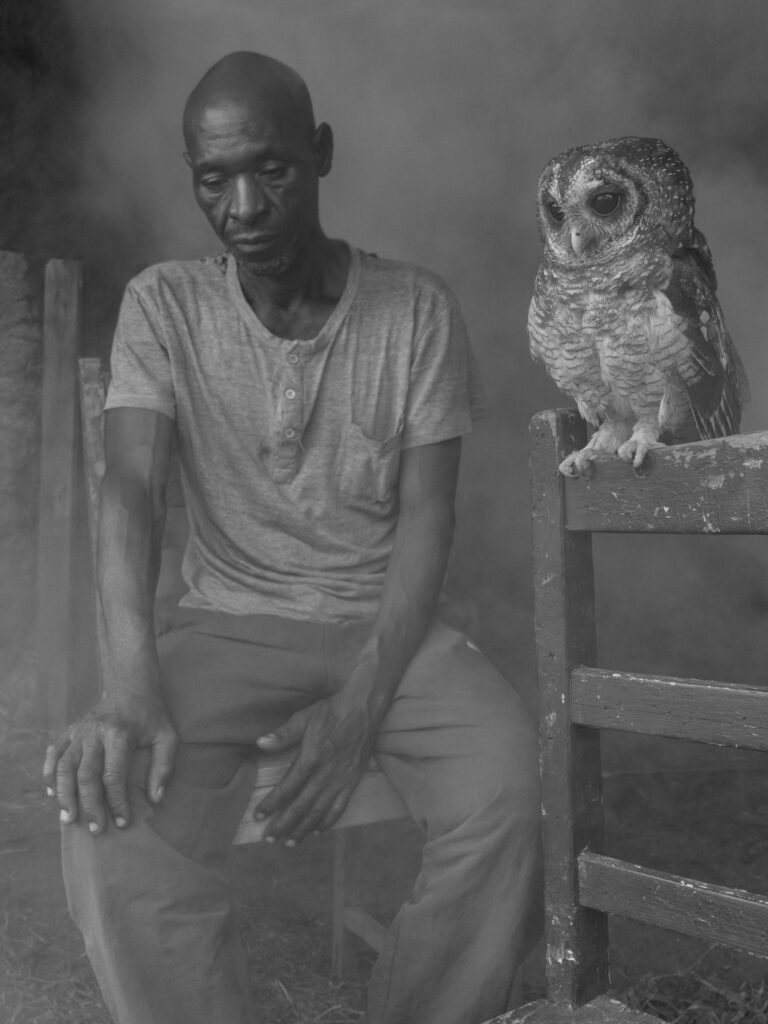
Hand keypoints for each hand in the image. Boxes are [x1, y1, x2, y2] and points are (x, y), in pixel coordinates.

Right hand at [42, 695, 177, 833]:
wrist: (131, 686)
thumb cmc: (151, 716)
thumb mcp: (167, 736)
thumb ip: (164, 766)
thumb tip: (155, 798)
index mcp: (119, 734)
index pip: (113, 776)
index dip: (116, 802)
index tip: (122, 822)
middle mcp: (95, 732)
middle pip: (86, 775)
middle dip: (89, 805)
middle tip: (95, 829)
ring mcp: (79, 731)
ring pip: (64, 766)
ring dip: (64, 794)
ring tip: (68, 818)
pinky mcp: (70, 730)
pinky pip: (54, 753)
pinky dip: (49, 774)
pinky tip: (51, 794)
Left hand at [255, 695, 377, 844]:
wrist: (363, 709)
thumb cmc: (331, 712)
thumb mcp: (304, 718)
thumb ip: (283, 734)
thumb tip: (261, 743)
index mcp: (311, 758)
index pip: (287, 788)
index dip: (271, 804)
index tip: (258, 816)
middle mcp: (325, 774)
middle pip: (301, 806)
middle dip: (283, 824)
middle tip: (269, 839)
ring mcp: (341, 780)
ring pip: (319, 811)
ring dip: (303, 829)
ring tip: (289, 842)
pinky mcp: (353, 781)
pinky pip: (340, 807)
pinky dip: (328, 821)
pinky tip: (318, 830)